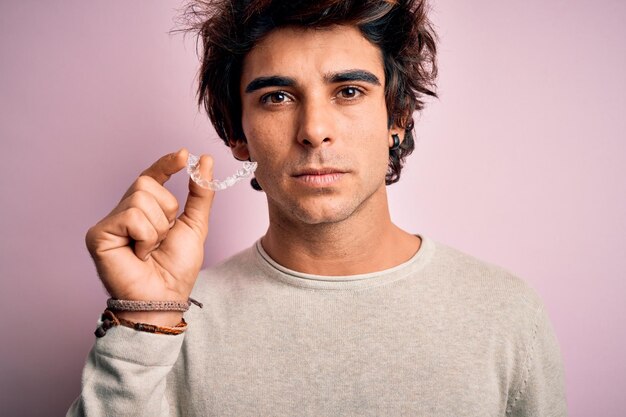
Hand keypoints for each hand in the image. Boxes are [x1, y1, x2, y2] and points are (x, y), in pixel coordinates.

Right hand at [85, 148, 213, 324]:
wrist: (165, 297)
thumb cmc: (176, 268)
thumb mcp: (195, 224)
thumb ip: (200, 192)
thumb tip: (204, 159)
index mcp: (144, 209)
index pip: (151, 176)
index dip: (165, 164)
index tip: (183, 155)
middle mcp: (123, 212)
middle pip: (146, 183)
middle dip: (167, 211)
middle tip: (162, 238)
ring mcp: (109, 223)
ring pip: (140, 199)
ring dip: (157, 228)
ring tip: (150, 249)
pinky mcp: (98, 234)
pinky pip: (132, 216)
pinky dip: (145, 236)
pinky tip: (139, 254)